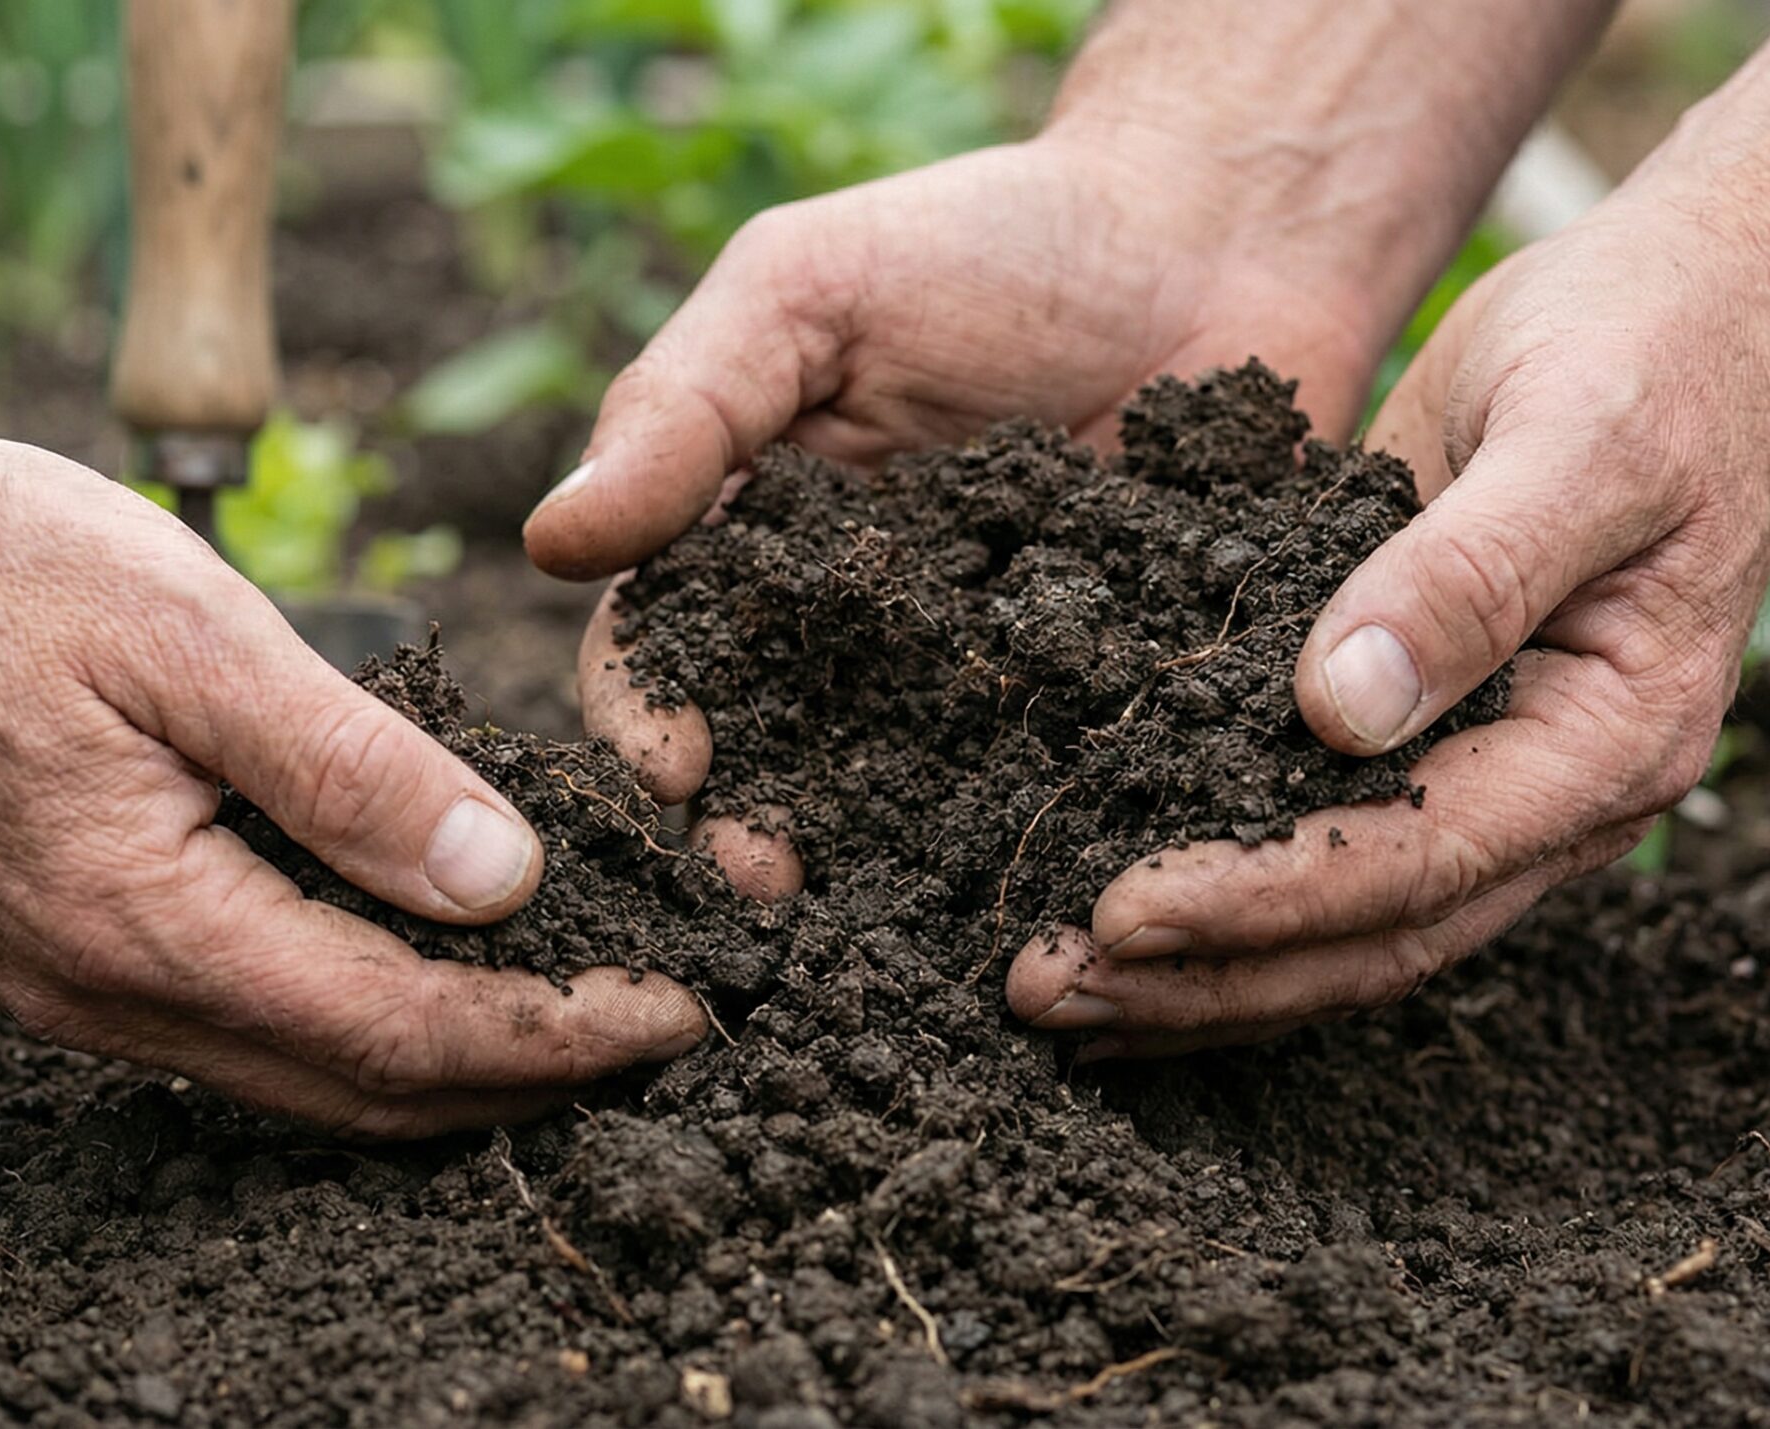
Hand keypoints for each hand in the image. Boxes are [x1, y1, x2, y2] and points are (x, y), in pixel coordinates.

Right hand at [0, 422, 702, 1134]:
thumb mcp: (189, 631)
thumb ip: (349, 768)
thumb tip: (502, 879)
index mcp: (143, 920)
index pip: (403, 1030)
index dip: (558, 1032)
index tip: (681, 1008)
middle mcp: (108, 994)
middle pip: (368, 1089)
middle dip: (533, 1071)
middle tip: (666, 1024)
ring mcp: (78, 989)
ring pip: (312, 1078)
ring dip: (458, 1058)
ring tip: (585, 1005)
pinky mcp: (66, 954)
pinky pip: (250, 1033)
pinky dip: (368, 1021)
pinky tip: (436, 962)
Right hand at [530, 134, 1391, 889]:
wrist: (1219, 241)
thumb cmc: (991, 241)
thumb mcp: (809, 288)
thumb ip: (686, 405)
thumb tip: (551, 540)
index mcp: (752, 539)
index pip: (661, 648)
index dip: (650, 714)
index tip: (676, 770)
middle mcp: (848, 634)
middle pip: (766, 754)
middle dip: (748, 825)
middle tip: (768, 883)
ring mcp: (971, 683)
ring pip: (896, 800)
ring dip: (870, 867)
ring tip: (872, 921)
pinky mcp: (1093, 708)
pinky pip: (1049, 791)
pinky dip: (1027, 846)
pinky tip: (1026, 892)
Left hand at [1006, 194, 1769, 1055]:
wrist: (1710, 301)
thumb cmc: (1659, 348)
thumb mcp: (1578, 439)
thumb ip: (1468, 574)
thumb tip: (1341, 711)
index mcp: (1613, 741)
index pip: (1417, 861)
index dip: (1262, 900)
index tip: (1119, 914)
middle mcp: (1553, 792)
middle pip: (1366, 935)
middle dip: (1201, 975)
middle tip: (1042, 987)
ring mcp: (1488, 769)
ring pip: (1335, 916)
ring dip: (1194, 959)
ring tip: (1048, 984)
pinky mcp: (1423, 725)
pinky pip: (1315, 832)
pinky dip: (1215, 876)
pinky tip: (1105, 897)